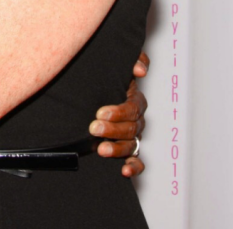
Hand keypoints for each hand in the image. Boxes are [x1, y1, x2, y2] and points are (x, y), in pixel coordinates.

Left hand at [90, 51, 147, 176]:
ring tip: (101, 149)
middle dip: (113, 129)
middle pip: (131, 129)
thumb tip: (140, 70)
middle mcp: (136, 120)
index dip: (118, 112)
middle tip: (94, 128)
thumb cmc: (107, 80)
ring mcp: (132, 137)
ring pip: (131, 146)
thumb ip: (133, 60)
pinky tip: (124, 171)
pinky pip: (137, 162)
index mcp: (135, 101)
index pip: (133, 108)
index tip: (100, 112)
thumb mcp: (118, 66)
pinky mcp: (127, 152)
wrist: (92, 96)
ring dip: (118, 149)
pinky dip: (133, 168)